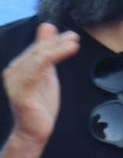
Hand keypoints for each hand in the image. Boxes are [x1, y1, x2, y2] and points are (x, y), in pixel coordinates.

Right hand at [3, 23, 79, 145]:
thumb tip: (48, 26)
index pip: (37, 49)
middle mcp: (13, 72)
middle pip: (37, 51)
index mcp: (18, 67)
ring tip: (73, 43)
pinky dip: (53, 58)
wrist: (34, 131)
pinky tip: (66, 52)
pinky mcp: (22, 93)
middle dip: (56, 42)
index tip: (71, 35)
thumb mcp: (47, 73)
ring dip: (57, 48)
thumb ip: (47, 53)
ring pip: (37, 58)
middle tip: (74, 36)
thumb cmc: (40, 103)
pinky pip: (36, 72)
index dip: (54, 40)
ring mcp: (15, 82)